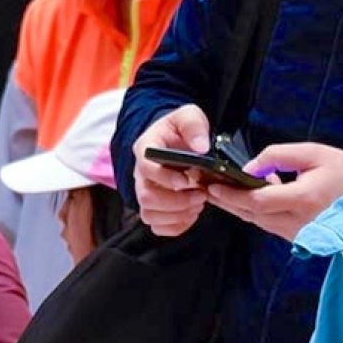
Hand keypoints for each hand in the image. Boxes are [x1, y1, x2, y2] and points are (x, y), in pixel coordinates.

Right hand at [131, 105, 212, 237]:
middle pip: (146, 198)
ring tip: (198, 203)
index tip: (189, 180)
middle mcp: (141, 174)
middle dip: (176, 201)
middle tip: (201, 195)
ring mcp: (145, 192)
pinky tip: (192, 213)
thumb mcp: (188, 116)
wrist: (177, 141)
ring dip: (177, 215)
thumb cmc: (180, 129)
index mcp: (145, 149)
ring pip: (149, 215)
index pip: (146, 168)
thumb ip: (194, 126)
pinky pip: (158, 227)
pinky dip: (177, 226)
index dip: (166, 178)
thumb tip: (201, 147)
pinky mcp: (154, 208)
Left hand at [205, 142, 342, 243]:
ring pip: (255, 220)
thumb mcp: (315, 153)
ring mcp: (294, 232)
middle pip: (250, 214)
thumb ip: (280, 156)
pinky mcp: (293, 235)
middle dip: (226, 200)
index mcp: (303, 199)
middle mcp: (296, 221)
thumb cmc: (341, 175)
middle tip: (205, 187)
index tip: (214, 184)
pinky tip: (238, 198)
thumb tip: (252, 169)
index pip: (258, 201)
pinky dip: (249, 211)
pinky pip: (264, 223)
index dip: (232, 194)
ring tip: (215, 191)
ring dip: (234, 207)